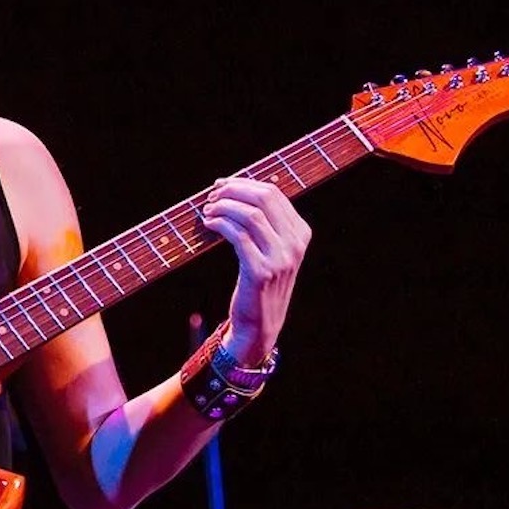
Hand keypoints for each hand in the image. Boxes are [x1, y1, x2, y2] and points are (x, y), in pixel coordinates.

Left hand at [198, 177, 311, 365]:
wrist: (260, 325)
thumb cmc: (258, 282)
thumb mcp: (270, 249)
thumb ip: (262, 222)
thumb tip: (232, 187)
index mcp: (301, 233)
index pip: (273, 193)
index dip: (243, 183)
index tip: (221, 185)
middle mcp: (295, 244)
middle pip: (264, 198)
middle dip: (233, 191)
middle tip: (212, 196)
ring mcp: (281, 258)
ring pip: (250, 215)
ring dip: (223, 206)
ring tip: (207, 210)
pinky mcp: (261, 272)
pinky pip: (238, 236)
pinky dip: (220, 224)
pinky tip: (209, 224)